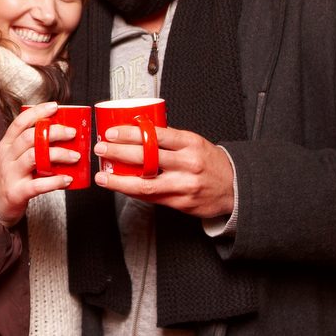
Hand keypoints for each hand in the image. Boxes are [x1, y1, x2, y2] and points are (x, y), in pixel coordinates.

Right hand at [0, 102, 79, 227]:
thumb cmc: (8, 178)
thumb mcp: (12, 157)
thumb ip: (30, 145)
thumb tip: (60, 132)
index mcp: (7, 145)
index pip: (20, 122)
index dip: (37, 112)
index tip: (55, 106)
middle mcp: (7, 157)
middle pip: (30, 137)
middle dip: (54, 132)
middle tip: (72, 133)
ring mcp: (11, 174)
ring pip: (35, 157)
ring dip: (58, 154)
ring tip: (75, 156)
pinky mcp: (17, 192)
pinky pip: (38, 185)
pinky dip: (55, 181)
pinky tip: (68, 179)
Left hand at [93, 124, 234, 218]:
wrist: (234, 188)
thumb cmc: (211, 162)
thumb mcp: (195, 143)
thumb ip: (170, 140)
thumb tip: (138, 133)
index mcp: (190, 143)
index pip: (155, 135)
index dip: (131, 133)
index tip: (113, 132)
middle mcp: (187, 164)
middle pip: (147, 158)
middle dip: (119, 153)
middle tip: (102, 148)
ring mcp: (184, 185)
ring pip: (145, 184)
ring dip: (120, 180)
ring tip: (103, 176)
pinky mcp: (180, 203)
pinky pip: (151, 198)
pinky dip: (133, 192)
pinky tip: (120, 187)